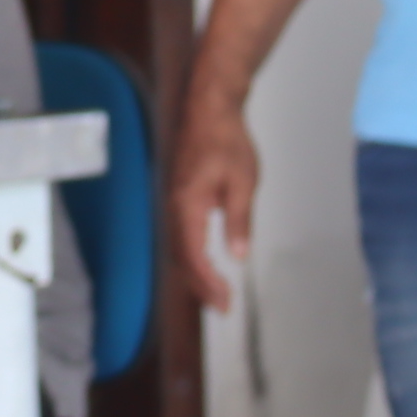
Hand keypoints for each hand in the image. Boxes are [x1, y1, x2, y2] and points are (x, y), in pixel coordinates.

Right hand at [171, 104, 260, 311]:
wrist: (209, 109)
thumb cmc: (227, 141)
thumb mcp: (242, 181)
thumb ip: (237, 220)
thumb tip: (237, 255)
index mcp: (188, 204)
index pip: (194, 255)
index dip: (207, 283)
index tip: (224, 302)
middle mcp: (174, 206)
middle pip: (181, 257)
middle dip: (200, 286)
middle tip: (222, 307)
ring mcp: (173, 202)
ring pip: (178, 248)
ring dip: (194, 274)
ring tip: (214, 293)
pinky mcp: (178, 197)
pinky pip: (180, 235)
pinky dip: (191, 256)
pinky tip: (205, 264)